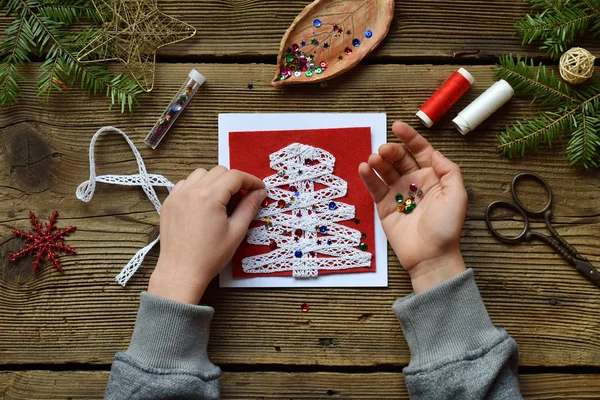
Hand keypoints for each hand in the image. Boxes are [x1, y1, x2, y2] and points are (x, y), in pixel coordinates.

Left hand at [148, 166, 265, 303]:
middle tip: (242, 197)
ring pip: (201, 174)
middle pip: (219, 171)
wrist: (181, 271)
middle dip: (234, 180)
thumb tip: (260, 192)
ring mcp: (177, 195)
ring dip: (215, 181)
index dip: (251, 180)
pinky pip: (185, 184)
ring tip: (221, 199)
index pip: (235, 176)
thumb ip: (249, 208)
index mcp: (209, 197)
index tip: (259, 189)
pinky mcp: (169, 203)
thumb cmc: (210, 256)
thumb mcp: (236, 232)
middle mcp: (191, 191)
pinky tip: (204, 202)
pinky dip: (197, 186)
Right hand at [358, 121, 467, 292]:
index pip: (420, 151)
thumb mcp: (457, 194)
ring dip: (378, 161)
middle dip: (391, 150)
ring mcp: (398, 193)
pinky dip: (368, 176)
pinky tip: (364, 168)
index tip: (398, 126)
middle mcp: (415, 182)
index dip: (409, 138)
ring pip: (386, 170)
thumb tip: (434, 152)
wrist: (431, 256)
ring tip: (373, 159)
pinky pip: (375, 187)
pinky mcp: (384, 206)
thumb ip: (448, 170)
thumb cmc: (446, 227)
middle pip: (400, 158)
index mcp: (433, 177)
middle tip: (383, 150)